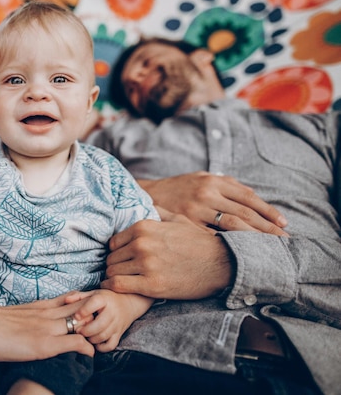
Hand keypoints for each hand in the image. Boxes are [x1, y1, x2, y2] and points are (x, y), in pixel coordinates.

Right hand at [0, 294, 95, 359]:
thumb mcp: (13, 314)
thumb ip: (28, 317)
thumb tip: (31, 325)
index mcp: (40, 305)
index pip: (72, 300)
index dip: (87, 305)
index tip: (96, 311)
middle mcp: (47, 313)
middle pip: (83, 308)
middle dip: (97, 314)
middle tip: (108, 321)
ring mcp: (46, 327)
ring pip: (83, 323)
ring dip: (95, 331)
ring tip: (104, 340)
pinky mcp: (43, 344)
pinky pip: (74, 343)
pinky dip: (86, 348)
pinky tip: (90, 355)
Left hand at [64, 290, 152, 351]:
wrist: (129, 303)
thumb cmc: (106, 299)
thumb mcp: (94, 294)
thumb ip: (79, 296)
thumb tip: (66, 300)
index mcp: (104, 299)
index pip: (95, 303)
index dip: (84, 310)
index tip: (76, 316)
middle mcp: (112, 312)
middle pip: (100, 324)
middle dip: (86, 330)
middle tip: (78, 331)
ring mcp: (117, 324)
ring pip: (104, 336)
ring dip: (91, 338)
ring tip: (85, 336)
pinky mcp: (119, 334)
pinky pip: (110, 345)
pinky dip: (101, 347)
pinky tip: (94, 343)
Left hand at [102, 212, 233, 299]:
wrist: (222, 264)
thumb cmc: (200, 242)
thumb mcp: (179, 219)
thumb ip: (158, 213)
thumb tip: (147, 203)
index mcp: (144, 227)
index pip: (113, 242)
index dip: (117, 252)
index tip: (123, 259)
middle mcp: (141, 243)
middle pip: (111, 257)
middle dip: (115, 265)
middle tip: (123, 273)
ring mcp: (146, 264)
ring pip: (112, 271)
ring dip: (114, 277)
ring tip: (122, 281)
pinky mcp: (151, 284)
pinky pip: (118, 285)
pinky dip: (113, 287)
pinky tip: (117, 288)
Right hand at [138, 171, 287, 235]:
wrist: (145, 194)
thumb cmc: (176, 188)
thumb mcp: (200, 178)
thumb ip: (225, 183)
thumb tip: (252, 192)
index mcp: (214, 182)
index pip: (248, 198)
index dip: (268, 211)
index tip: (284, 224)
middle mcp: (206, 194)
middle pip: (244, 213)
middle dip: (267, 228)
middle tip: (285, 241)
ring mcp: (195, 210)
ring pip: (231, 225)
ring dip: (253, 237)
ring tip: (270, 249)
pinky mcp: (184, 224)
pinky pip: (210, 236)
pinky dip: (228, 244)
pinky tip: (240, 254)